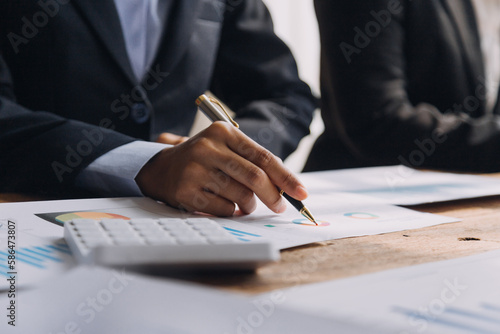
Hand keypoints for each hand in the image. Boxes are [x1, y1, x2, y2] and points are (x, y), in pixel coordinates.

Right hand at [136, 122, 307, 216]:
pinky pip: (224, 208)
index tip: (301, 192)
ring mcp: (195, 169)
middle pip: (254, 177)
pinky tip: (227, 205)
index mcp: (223, 132)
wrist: (161, 168)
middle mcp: (208, 148)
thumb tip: (285, 185)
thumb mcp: (226, 148)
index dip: (286, 177)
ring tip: (246, 204)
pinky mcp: (186, 191)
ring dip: (250, 205)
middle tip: (280, 207)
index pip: (263, 156)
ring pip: (240, 195)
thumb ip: (253, 161)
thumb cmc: (205, 159)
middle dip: (273, 196)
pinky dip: (233, 212)